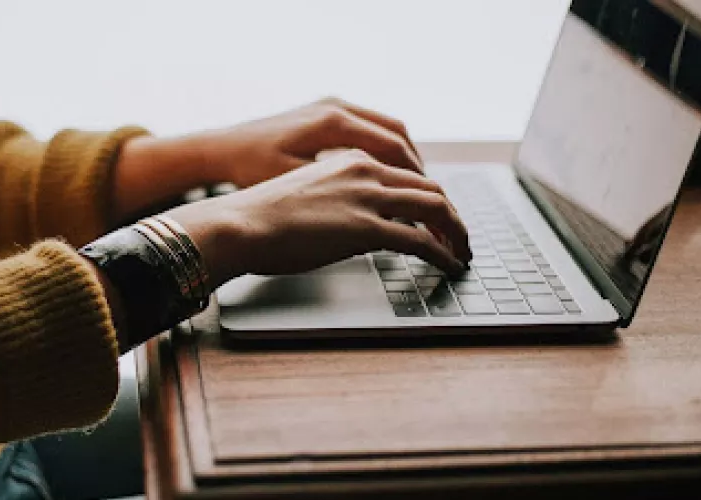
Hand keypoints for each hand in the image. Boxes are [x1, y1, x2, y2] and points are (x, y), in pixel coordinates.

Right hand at [166, 150, 470, 285]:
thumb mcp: (305, 194)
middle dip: (452, 215)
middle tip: (459, 237)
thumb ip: (336, 200)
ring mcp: (367, 197)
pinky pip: (421, 240)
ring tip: (462, 252)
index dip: (430, 197)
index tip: (437, 217)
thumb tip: (350, 225)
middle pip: (430, 187)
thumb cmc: (259, 216)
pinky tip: (449, 265)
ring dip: (456, 232)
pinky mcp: (366, 228)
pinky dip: (443, 253)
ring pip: (435, 208)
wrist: (238, 224)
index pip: (406, 173)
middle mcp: (365, 170)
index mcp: (350, 159)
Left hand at [199, 97, 423, 187]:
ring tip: (417, 191)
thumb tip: (384, 216)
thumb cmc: (250, 170)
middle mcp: (337, 108)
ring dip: (405, 160)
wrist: (220, 149)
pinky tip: (388, 175)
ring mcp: (331, 106)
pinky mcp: (324, 112)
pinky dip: (386, 151)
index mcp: (333, 123)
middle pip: (398, 136)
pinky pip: (370, 128)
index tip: (431, 205)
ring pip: (388, 129)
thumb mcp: (297, 187)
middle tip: (434, 201)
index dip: (417, 180)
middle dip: (419, 171)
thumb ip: (341, 197)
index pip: (394, 149)